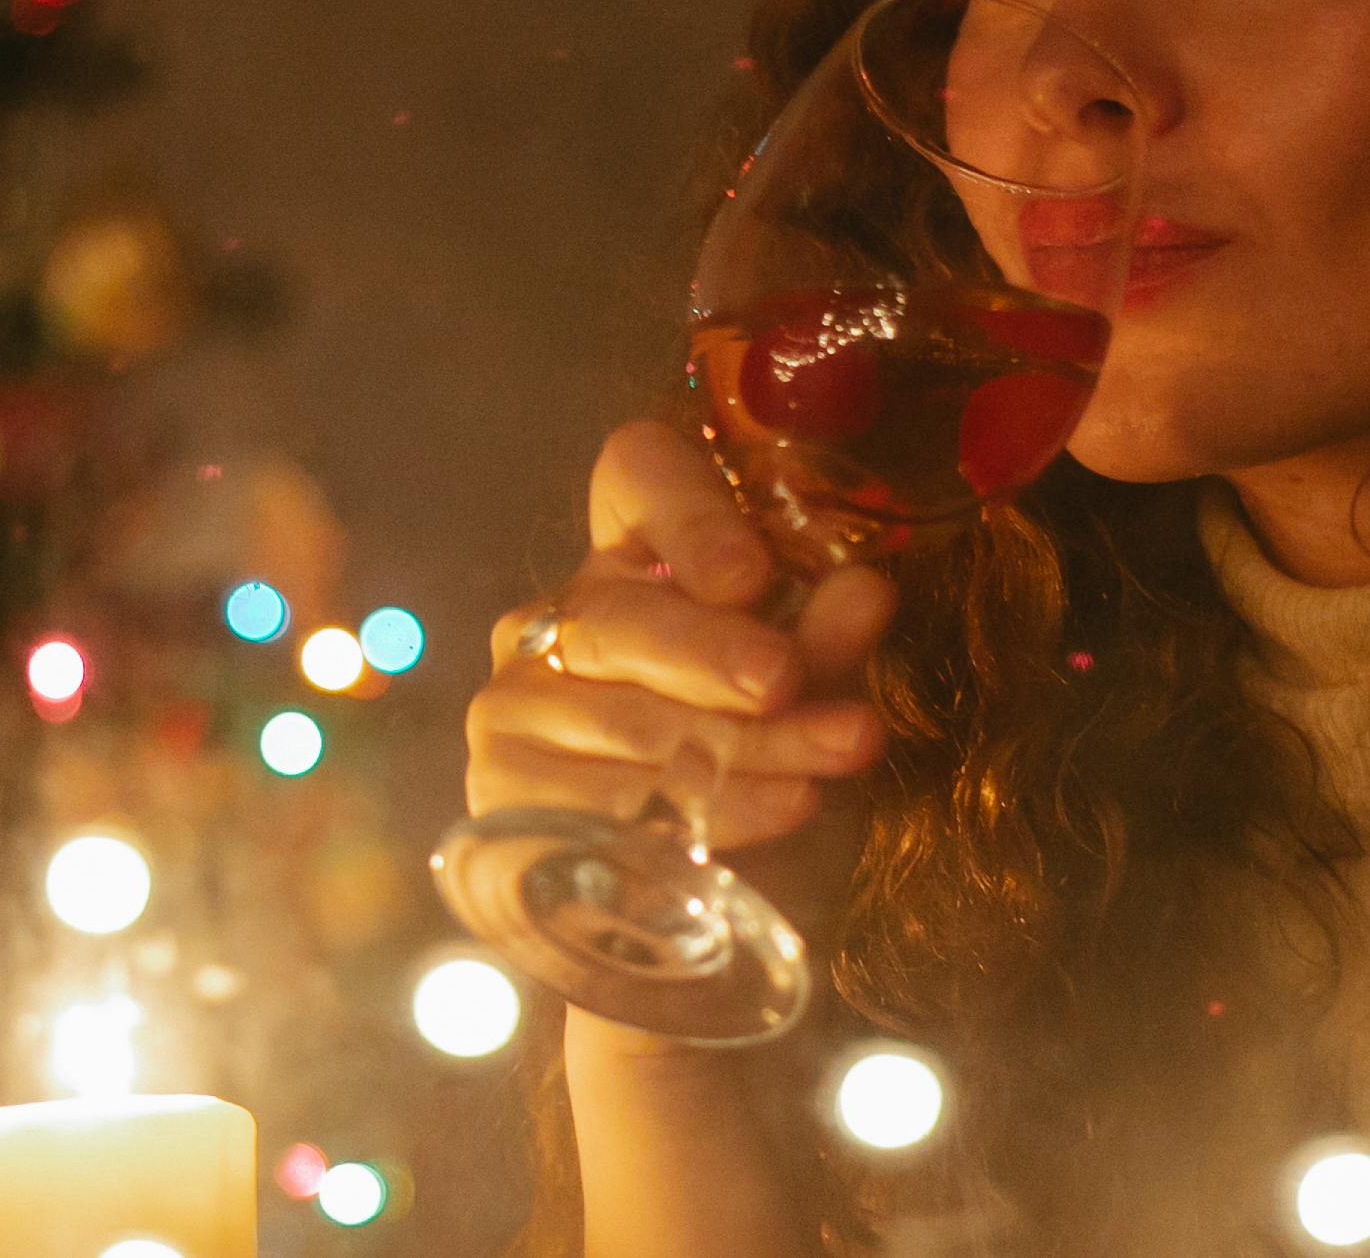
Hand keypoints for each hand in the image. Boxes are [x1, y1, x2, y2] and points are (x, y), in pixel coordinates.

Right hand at [466, 421, 894, 855]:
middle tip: (782, 677)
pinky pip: (606, 803)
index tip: (752, 574)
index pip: (640, 473)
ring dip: (740, 744)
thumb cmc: (740, 763)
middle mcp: (556, 619)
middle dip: (712, 652)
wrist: (656, 896)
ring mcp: (515, 706)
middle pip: (621, 616)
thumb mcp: (796, 694)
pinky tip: (772, 811)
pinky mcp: (504, 795)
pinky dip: (700, 811)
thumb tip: (864, 590)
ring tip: (831, 756)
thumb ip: (823, 643)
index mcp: (632, 558)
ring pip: (628, 720)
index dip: (690, 514)